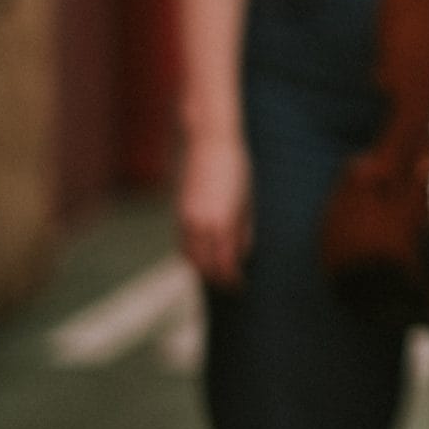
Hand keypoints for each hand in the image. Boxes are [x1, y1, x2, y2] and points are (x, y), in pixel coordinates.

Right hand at [176, 130, 253, 286]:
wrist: (211, 143)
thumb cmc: (238, 169)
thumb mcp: (248, 201)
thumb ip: (244, 231)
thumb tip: (243, 255)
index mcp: (221, 222)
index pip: (223, 263)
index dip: (232, 278)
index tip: (241, 285)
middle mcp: (200, 223)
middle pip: (203, 265)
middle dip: (216, 278)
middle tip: (231, 284)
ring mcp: (186, 217)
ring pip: (188, 256)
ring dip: (202, 268)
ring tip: (217, 273)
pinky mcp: (180, 211)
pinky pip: (183, 242)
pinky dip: (192, 253)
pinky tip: (204, 254)